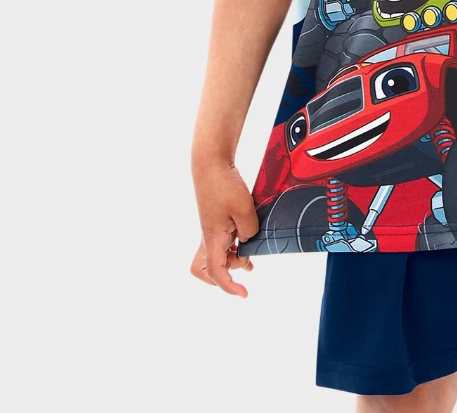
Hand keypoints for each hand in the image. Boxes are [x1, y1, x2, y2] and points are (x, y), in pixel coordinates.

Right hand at [192, 160, 260, 295]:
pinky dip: (234, 246)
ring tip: (250, 263)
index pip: (216, 271)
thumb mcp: (245, 210)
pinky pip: (222, 241)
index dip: (228, 286)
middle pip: (206, 268)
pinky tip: (247, 240)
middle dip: (223, 276)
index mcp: (212, 238)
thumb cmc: (224, 186)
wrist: (211, 164)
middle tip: (244, 271)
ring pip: (216, 255)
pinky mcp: (216, 219)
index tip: (244, 293)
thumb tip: (247, 241)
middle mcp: (209, 236)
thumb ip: (249, 231)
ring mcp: (212, 228)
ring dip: (232, 260)